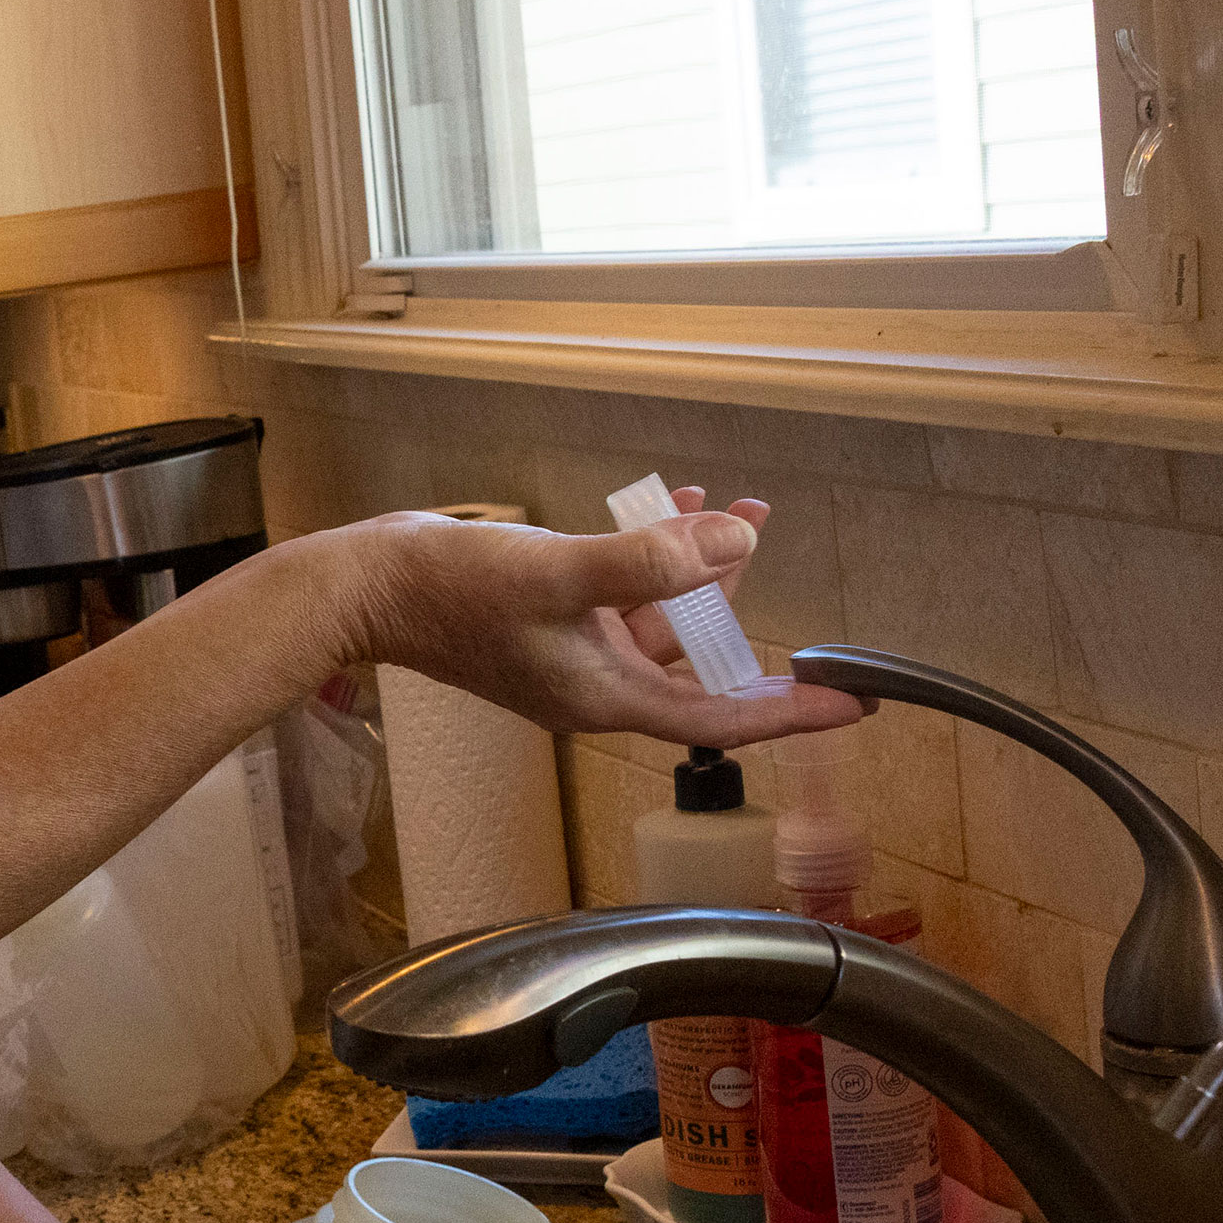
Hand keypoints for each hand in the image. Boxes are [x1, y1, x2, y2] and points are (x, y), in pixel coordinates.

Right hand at [330, 493, 865, 751]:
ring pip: (664, 618)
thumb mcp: (560, 575)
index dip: (792, 711)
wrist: (369, 586)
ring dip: (697, 564)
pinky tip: (667, 509)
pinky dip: (652, 557)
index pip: (722, 717)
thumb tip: (735, 544)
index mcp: (605, 697)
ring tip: (727, 504)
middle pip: (699, 661)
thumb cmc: (449, 593)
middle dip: (739, 601)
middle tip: (764, 531)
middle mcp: (597, 685)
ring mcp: (574, 654)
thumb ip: (650, 563)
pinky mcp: (553, 621)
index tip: (853, 703)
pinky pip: (626, 595)